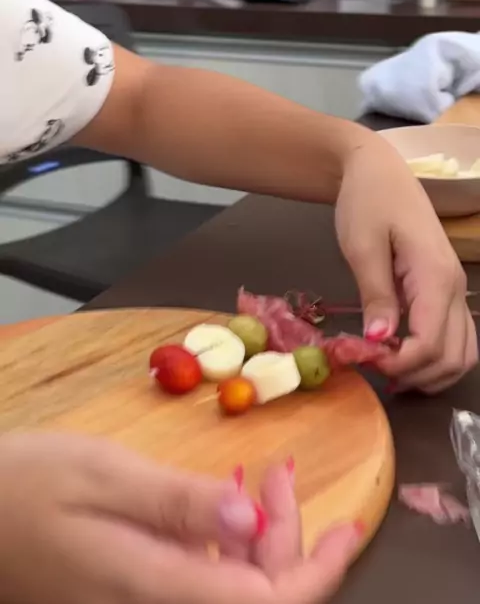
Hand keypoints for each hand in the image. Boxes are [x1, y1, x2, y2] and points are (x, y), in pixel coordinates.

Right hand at [0, 432, 360, 603]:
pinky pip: (199, 581)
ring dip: (259, 537)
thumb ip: (177, 502)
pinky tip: (220, 498)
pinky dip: (225, 542)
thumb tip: (249, 521)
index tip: (345, 526)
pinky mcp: (133, 595)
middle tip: (280, 470)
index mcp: (153, 588)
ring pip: (230, 589)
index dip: (316, 573)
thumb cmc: (25, 484)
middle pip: (255, 599)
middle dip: (287, 540)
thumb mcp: (101, 474)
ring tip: (261, 473)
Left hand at [336, 134, 477, 392]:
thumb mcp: (362, 246)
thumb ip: (375, 294)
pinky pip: (458, 337)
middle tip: (374, 371)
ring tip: (391, 373)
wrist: (378, 171)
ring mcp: (455, 289)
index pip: (431, 343)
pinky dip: (437, 357)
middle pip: (452, 356)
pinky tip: (406, 357)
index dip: (400, 364)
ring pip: (463, 353)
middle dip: (415, 374)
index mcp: (435, 277)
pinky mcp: (446, 289)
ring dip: (432, 374)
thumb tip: (381, 340)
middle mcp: (455, 288)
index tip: (365, 363)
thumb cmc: (367, 201)